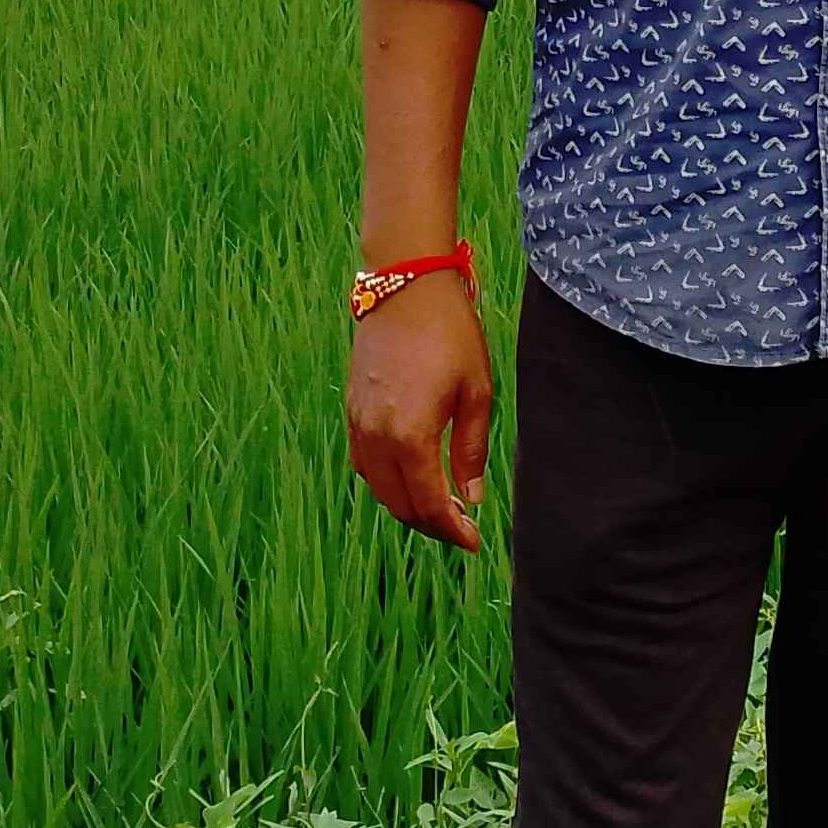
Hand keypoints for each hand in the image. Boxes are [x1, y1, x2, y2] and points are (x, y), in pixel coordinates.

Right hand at [346, 276, 494, 553]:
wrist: (405, 285)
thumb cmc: (449, 334)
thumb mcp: (476, 393)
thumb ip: (471, 450)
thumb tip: (472, 496)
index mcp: (409, 435)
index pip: (429, 504)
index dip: (452, 530)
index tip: (475, 542)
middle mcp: (376, 436)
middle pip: (399, 504)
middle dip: (431, 524)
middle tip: (461, 528)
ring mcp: (358, 423)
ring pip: (377, 488)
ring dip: (407, 505)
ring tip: (440, 506)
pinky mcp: (351, 409)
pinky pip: (364, 463)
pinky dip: (387, 481)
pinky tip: (412, 476)